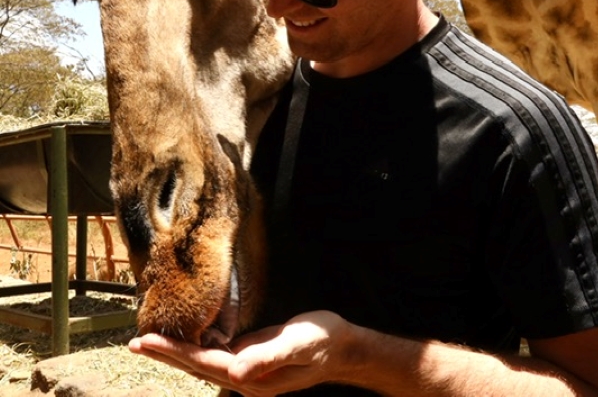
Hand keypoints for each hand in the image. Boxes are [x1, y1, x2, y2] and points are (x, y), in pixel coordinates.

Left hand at [129, 310, 353, 394]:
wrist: (342, 347)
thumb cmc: (323, 341)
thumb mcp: (300, 344)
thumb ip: (270, 357)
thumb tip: (237, 372)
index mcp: (251, 378)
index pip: (204, 364)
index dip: (175, 353)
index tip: (147, 342)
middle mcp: (244, 379)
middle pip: (196, 367)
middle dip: (165, 355)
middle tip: (135, 342)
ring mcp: (247, 371)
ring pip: (202, 363)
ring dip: (176, 353)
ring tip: (149, 342)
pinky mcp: (251, 358)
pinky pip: (215, 355)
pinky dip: (194, 348)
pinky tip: (186, 341)